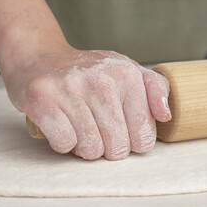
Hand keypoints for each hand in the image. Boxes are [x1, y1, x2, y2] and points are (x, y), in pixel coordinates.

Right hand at [2, 47, 170, 159]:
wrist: (41, 57)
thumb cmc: (93, 73)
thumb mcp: (130, 71)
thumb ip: (156, 90)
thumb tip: (164, 116)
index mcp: (128, 75)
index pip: (144, 137)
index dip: (134, 143)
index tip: (125, 132)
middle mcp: (101, 80)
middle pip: (118, 147)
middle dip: (110, 148)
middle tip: (101, 131)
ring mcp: (71, 89)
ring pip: (91, 149)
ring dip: (86, 147)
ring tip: (82, 128)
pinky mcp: (42, 100)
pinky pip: (64, 144)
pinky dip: (64, 144)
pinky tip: (64, 127)